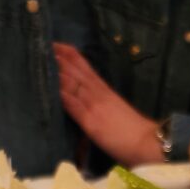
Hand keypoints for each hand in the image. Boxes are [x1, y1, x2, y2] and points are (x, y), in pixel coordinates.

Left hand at [53, 43, 162, 165]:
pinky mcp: (90, 121)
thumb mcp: (119, 114)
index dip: (71, 56)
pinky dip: (61, 93)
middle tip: (42, 46)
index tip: (58, 46)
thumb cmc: (137, 134)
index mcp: (106, 92)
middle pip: (76, 71)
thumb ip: (105, 108)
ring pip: (72, 83)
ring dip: (56, 71)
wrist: (148, 143)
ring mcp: (94, 106)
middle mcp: (99, 94)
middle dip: (59, 58)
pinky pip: (73, 104)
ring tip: (41, 59)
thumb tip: (92, 110)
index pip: (86, 68)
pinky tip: (49, 85)